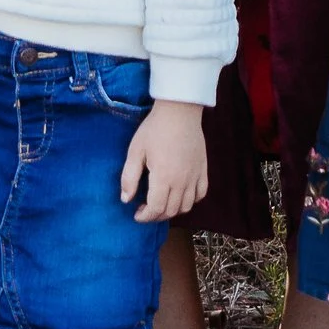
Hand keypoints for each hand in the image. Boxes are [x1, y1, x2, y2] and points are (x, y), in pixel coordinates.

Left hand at [120, 99, 207, 222]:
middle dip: (156, 216)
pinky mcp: (203, 169)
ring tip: (161, 204)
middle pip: (171, 211)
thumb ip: (129, 177)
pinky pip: (201, 194)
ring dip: (173, 211)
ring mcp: (194, 176)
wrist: (179, 111)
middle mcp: (181, 181)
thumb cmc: (154, 129)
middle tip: (145, 210)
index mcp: (163, 177)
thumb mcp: (136, 150)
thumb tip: (125, 200)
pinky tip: (181, 195)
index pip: (156, 209)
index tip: (136, 214)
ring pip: (187, 206)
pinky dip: (191, 201)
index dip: (145, 217)